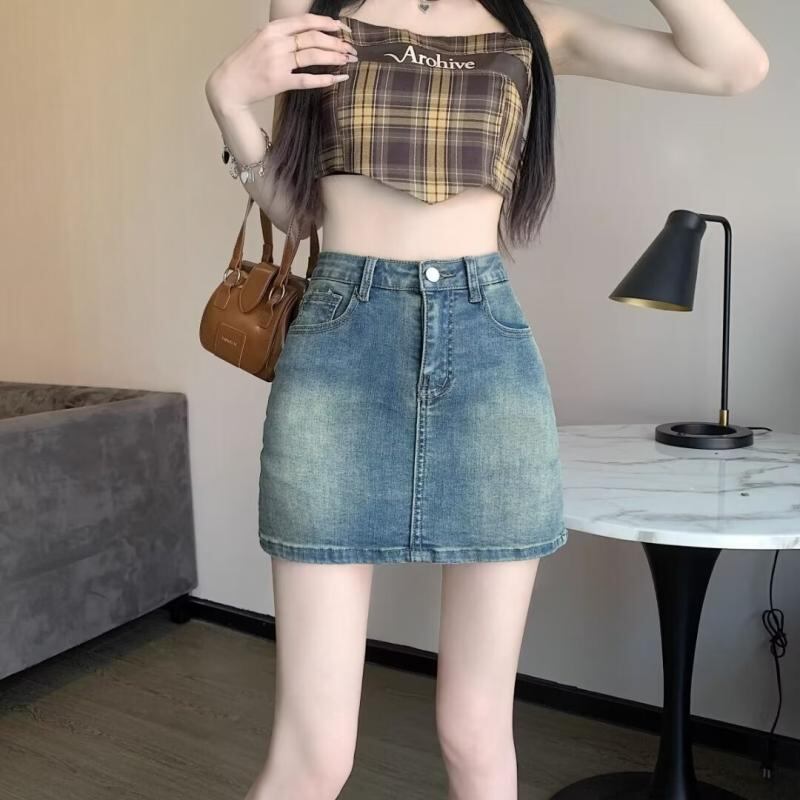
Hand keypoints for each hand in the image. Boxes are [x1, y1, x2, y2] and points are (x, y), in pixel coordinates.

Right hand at [205, 13, 355, 114]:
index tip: (340, 28)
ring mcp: (278, 62)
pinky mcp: (280, 82)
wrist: (229, 85)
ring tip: (348, 61)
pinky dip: (325, 79)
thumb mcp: (260, 39)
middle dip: (336, 43)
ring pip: (313, 56)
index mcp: (272, 29)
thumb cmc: (246, 62)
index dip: (326, 23)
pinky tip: (338, 79)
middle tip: (350, 48)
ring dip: (334, 58)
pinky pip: (307, 80)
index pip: (305, 22)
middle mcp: (276, 43)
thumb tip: (304, 33)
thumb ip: (280, 34)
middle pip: (313, 38)